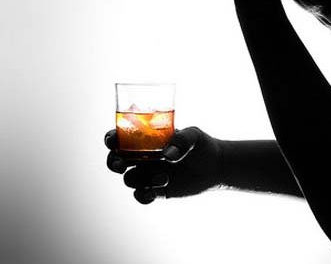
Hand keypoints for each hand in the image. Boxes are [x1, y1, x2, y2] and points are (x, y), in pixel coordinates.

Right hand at [105, 127, 223, 203]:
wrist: (216, 167)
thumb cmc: (203, 145)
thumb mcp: (194, 136)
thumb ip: (182, 140)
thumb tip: (168, 154)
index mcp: (148, 140)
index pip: (123, 137)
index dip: (112, 139)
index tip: (114, 142)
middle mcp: (145, 157)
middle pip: (116, 160)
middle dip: (113, 163)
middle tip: (123, 165)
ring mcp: (150, 174)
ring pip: (129, 179)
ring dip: (141, 179)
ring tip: (165, 176)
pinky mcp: (157, 190)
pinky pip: (140, 196)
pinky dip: (143, 196)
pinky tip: (156, 192)